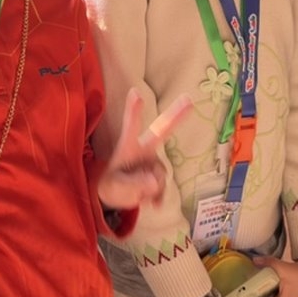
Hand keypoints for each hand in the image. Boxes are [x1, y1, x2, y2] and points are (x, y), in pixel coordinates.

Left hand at [95, 88, 195, 211]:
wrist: (113, 195)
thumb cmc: (109, 184)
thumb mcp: (115, 188)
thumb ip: (133, 185)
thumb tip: (155, 182)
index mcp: (128, 147)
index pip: (130, 127)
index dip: (132, 110)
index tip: (134, 91)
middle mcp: (143, 150)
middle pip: (161, 131)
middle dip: (175, 115)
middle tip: (188, 99)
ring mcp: (152, 161)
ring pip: (161, 174)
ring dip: (152, 188)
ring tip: (135, 194)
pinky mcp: (157, 175)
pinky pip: (163, 186)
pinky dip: (159, 196)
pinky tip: (153, 204)